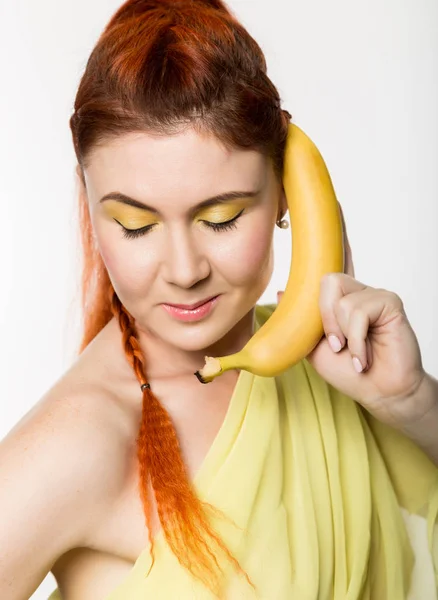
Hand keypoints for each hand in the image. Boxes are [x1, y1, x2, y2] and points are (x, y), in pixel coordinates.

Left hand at [277, 203, 427, 426]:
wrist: (379, 392)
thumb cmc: (349, 370)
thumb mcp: (313, 347)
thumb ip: (300, 321)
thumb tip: (280, 293)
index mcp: (341, 297)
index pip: (335, 257)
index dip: (334, 229)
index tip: (332, 202)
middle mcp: (358, 288)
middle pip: (324, 279)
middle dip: (324, 317)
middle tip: (334, 344)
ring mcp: (374, 293)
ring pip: (336, 294)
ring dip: (338, 331)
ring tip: (352, 350)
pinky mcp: (389, 301)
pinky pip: (355, 310)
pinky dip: (354, 339)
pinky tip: (364, 353)